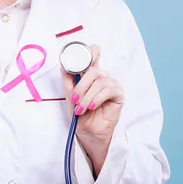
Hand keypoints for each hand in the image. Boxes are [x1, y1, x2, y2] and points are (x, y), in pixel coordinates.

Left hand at [60, 45, 123, 168]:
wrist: (88, 132)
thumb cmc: (80, 114)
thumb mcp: (69, 96)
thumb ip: (68, 80)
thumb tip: (64, 65)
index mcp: (91, 74)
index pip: (94, 54)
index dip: (90, 51)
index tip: (81, 56)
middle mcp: (102, 77)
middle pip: (94, 70)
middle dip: (81, 85)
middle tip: (74, 99)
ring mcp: (111, 84)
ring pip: (99, 82)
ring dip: (87, 96)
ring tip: (81, 109)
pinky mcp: (118, 94)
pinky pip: (108, 90)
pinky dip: (97, 98)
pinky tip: (92, 106)